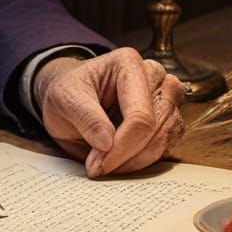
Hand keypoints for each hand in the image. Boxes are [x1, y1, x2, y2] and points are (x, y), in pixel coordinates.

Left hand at [33, 47, 184, 177]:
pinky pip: (167, 146)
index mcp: (128, 63)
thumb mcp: (64, 100)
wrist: (69, 99)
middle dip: (128, 156)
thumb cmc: (68, 93)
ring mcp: (164, 97)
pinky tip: (119, 161)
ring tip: (106, 164)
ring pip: (166, 138)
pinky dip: (144, 160)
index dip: (123, 146)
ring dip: (137, 160)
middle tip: (98, 167)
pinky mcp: (167, 118)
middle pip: (158, 127)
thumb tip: (107, 143)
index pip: (140, 115)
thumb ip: (86, 118)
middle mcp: (153, 76)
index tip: (98, 165)